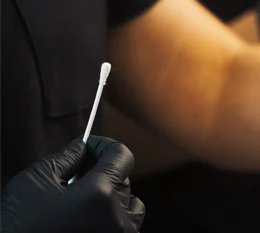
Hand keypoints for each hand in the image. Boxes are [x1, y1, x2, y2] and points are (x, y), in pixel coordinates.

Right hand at [0, 136, 144, 232]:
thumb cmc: (18, 222)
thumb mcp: (36, 179)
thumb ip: (67, 156)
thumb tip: (83, 146)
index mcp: (100, 194)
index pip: (121, 156)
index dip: (104, 146)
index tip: (89, 145)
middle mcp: (116, 217)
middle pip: (124, 179)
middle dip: (103, 171)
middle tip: (77, 173)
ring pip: (130, 204)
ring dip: (112, 196)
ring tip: (83, 198)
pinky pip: (124, 226)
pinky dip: (112, 216)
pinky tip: (86, 216)